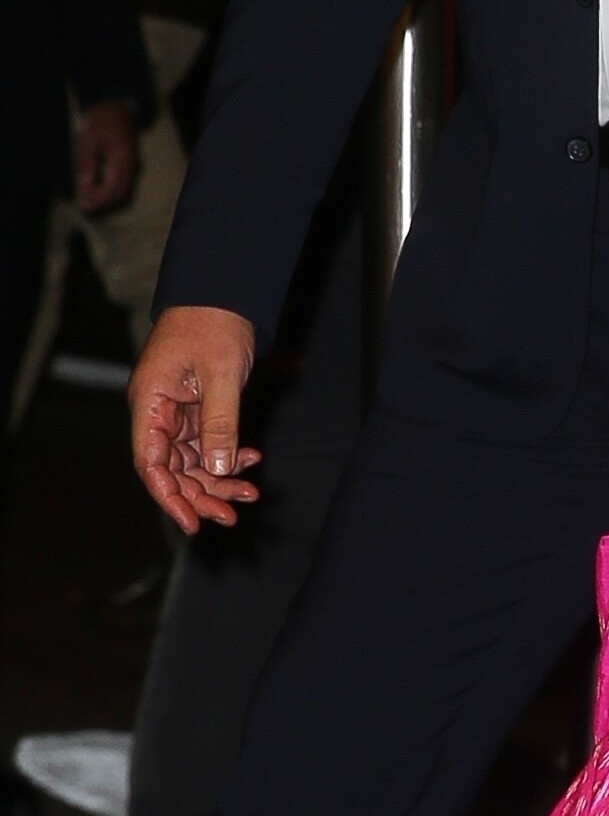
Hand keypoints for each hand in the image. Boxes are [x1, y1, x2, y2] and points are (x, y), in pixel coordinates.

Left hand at [73, 100, 138, 213]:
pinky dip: (113, 191)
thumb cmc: (101, 120)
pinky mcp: (133, 163)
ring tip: (91, 201)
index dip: (99, 200)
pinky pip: (125, 184)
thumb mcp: (89, 140)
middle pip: (120, 194)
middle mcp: (132, 165)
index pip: (112, 189)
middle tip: (87, 208)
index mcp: (121, 159)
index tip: (85, 206)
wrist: (117, 106)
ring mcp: (134, 165)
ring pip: (124, 191)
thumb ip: (87, 164)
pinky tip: (100, 189)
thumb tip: (85, 186)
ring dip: (109, 199)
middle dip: (104, 204)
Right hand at [129, 304, 260, 532]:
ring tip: (249, 494)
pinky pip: (207, 443)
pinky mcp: (195, 408)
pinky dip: (228, 456)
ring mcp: (176, 411)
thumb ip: (219, 424)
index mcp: (150, 403)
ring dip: (218, 479)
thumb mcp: (222, 375)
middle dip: (200, 494)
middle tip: (231, 515)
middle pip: (172, 468)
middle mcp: (157, 411)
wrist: (225, 292)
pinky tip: (251, 460)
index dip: (169, 497)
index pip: (150, 463)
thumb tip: (215, 470)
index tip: (192, 522)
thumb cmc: (215, 324)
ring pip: (192, 460)